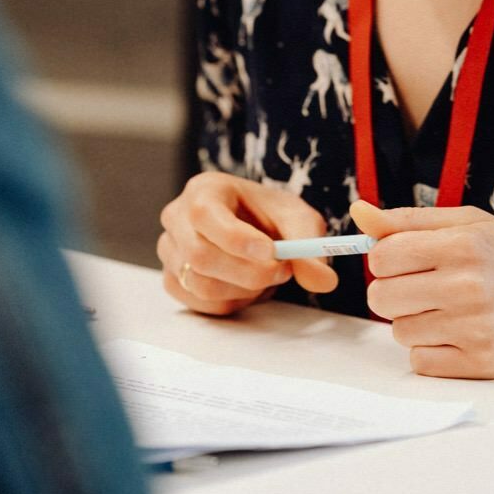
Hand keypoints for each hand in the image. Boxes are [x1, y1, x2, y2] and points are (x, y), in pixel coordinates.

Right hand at [159, 171, 338, 314]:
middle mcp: (177, 218)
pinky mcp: (172, 279)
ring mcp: (170, 251)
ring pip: (200, 283)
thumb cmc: (271, 217)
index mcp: (204, 190)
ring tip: (267, 277)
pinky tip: (247, 287)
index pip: (205, 214)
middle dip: (247, 272)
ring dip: (243, 289)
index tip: (272, 252)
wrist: (256, 228)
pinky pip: (199, 303)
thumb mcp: (297, 219)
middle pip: (200, 255)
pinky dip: (231, 302)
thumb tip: (323, 281)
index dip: (237, 239)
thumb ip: (309, 245)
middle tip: (283, 272)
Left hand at [351, 199, 493, 378]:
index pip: (382, 255)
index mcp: (464, 244)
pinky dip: (432, 352)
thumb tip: (359, 212)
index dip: (386, 260)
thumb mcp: (473, 226)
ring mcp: (474, 327)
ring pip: (399, 331)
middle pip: (381, 297)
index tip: (406, 263)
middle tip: (424, 290)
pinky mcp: (480, 364)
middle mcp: (468, 285)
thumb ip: (412, 219)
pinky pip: (420, 362)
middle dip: (394, 294)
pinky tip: (459, 337)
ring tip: (450, 313)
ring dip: (415, 324)